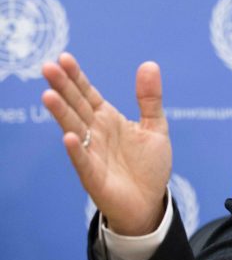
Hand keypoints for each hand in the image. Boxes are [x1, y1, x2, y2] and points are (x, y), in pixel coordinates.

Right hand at [42, 53, 171, 235]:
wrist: (150, 201)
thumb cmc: (148, 165)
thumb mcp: (155, 126)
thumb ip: (149, 98)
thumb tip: (149, 64)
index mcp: (108, 119)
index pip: (87, 94)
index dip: (76, 77)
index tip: (63, 58)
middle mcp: (96, 133)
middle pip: (76, 106)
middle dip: (62, 87)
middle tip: (47, 67)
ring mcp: (92, 154)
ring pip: (74, 130)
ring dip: (61, 114)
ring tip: (48, 95)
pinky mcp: (94, 176)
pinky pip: (83, 161)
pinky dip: (76, 150)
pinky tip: (69, 137)